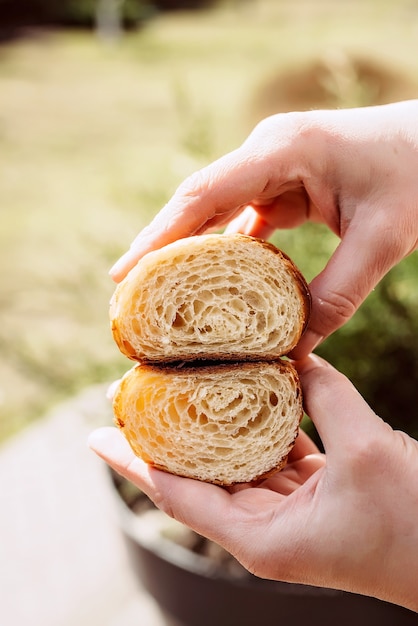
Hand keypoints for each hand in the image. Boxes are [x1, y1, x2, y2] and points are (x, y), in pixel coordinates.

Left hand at [89, 355, 417, 612]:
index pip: (177, 496)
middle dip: (169, 437)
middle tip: (139, 394)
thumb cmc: (414, 524)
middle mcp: (266, 530)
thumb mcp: (366, 449)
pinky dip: (262, 427)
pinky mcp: (313, 498)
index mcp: (262, 538)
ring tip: (187, 388)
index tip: (95, 437)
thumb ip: (325, 395)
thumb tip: (298, 356)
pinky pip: (274, 457)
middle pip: (199, 478)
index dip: (132, 464)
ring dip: (214, 428)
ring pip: (237, 464)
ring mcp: (289, 514)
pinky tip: (252, 394)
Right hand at [109, 100, 417, 356]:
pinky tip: (209, 286)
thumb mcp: (382, 238)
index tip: (123, 274)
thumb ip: (338, 295)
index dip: (159, 236)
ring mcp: (271, 167)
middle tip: (126, 297)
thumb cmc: (416, 174)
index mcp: (282, 150)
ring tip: (158, 296)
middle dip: (160, 249)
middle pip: (196, 204)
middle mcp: (266, 153)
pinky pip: (241, 220)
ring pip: (214, 213)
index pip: (204, 195)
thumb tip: (295, 354)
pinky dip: (223, 253)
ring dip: (188, 253)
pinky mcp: (282, 184)